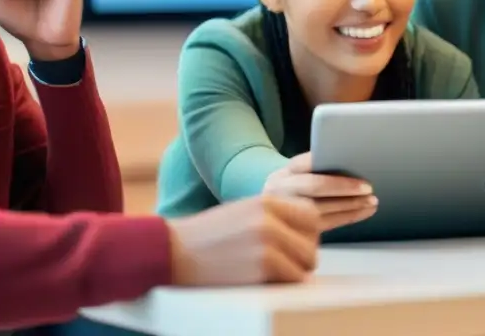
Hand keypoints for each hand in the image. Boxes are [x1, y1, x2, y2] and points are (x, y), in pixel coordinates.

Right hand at [168, 195, 321, 284]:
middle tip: (284, 263)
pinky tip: (263, 280)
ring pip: (307, 261)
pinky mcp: (262, 264)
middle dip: (303, 255)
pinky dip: (284, 282)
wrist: (173, 252)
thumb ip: (276, 216)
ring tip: (273, 272)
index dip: (306, 233)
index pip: (310, 215)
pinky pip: (293, 277)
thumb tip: (311, 231)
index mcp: (267, 201)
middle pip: (312, 239)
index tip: (295, 244)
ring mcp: (267, 240)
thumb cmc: (209, 236)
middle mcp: (270, 218)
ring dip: (295, 271)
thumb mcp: (244, 212)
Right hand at [263, 152, 377, 230]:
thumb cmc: (291, 189)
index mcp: (281, 175)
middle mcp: (280, 193)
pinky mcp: (297, 232)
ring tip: (372, 201)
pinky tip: (365, 211)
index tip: (351, 164)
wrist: (265, 219)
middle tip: (367, 188)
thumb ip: (313, 169)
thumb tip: (349, 159)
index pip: (306, 164)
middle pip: (315, 187)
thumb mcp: (292, 177)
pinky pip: (327, 223)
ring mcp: (285, 215)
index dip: (326, 163)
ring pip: (323, 208)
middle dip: (344, 187)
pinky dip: (349, 217)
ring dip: (351, 205)